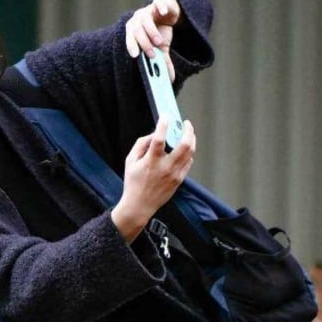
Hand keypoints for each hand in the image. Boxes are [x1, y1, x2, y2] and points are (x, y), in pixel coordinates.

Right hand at [111, 116, 195, 241]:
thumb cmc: (133, 183)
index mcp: (151, 161)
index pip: (159, 139)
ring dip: (191, 140)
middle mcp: (165, 167)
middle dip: (188, 130)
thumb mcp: (130, 161)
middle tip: (186, 123)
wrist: (139, 206)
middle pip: (184, 145)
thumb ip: (141, 144)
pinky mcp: (179, 180)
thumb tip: (153, 134)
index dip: (163, 124)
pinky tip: (184, 149)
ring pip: (190, 152)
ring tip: (188, 133)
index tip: (165, 116)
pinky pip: (188, 162)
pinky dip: (188, 153)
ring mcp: (175, 174)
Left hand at [125, 0, 179, 79]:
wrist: (169, 12)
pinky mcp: (159, 2)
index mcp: (134, 30)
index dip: (131, 45)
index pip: (129, 37)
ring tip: (160, 42)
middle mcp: (138, 19)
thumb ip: (164, 61)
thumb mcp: (162, 47)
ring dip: (151, 32)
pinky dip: (160, 7)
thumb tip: (171, 80)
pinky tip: (163, 13)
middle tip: (152, 54)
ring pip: (145, 19)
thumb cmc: (161, 31)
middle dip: (143, 43)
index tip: (135, 55)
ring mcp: (148, 9)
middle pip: (136, 30)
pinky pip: (157, 3)